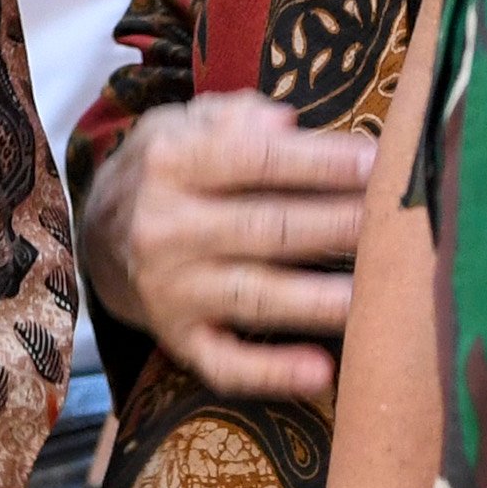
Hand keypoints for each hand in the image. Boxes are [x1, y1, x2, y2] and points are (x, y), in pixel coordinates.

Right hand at [78, 91, 376, 398]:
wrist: (91, 238)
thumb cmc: (162, 172)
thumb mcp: (182, 125)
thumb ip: (236, 116)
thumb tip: (288, 124)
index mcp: (168, 163)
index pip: (253, 159)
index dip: (319, 161)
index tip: (379, 160)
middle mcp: (164, 226)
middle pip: (264, 228)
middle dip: (335, 224)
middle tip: (395, 223)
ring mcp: (170, 289)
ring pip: (254, 296)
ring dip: (316, 298)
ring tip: (374, 296)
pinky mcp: (179, 340)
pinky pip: (227, 363)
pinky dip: (273, 371)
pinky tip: (321, 372)